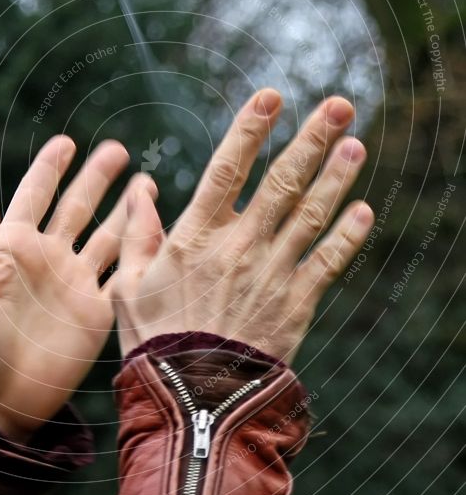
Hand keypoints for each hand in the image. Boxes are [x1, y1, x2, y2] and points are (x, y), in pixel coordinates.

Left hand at [0, 136, 156, 440]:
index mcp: (12, 246)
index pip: (34, 195)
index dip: (50, 168)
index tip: (68, 143)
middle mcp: (47, 258)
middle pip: (77, 206)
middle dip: (97, 178)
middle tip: (118, 151)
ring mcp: (74, 283)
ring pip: (107, 234)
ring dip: (126, 208)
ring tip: (147, 181)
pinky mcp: (97, 309)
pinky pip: (123, 272)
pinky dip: (141, 250)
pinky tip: (157, 228)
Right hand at [113, 89, 372, 363]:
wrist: (194, 398)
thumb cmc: (155, 339)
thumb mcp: (129, 283)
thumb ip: (137, 231)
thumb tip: (139, 186)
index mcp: (196, 235)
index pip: (226, 168)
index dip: (250, 129)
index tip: (271, 96)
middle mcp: (239, 245)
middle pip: (282, 181)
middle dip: (312, 138)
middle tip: (340, 104)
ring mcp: (272, 273)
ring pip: (312, 214)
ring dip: (337, 176)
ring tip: (357, 143)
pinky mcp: (296, 303)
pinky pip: (328, 262)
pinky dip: (348, 235)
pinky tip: (364, 209)